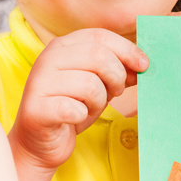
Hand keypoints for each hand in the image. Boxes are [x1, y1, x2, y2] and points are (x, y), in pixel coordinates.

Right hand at [10, 28, 147, 170]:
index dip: (127, 50)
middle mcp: (47, 59)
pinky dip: (83, 116)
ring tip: (91, 108)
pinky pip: (74, 109)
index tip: (144, 66)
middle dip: (117, 77)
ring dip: (100, 101)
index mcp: (62, 46)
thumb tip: (142, 65)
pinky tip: (75, 118)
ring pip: (90, 84)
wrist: (40, 143)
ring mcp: (39, 83)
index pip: (100, 36)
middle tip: (116, 93)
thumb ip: (116, 71)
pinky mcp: (37, 109)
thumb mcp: (98, 85)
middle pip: (98, 56)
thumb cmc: (72, 109)